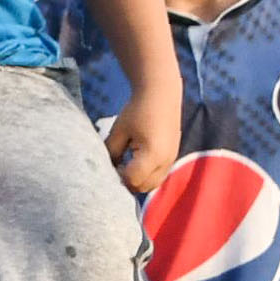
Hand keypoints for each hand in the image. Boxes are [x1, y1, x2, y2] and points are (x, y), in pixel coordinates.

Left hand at [106, 73, 182, 193]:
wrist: (160, 93)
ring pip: (152, 185)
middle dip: (128, 181)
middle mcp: (166, 161)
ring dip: (138, 180)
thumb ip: (111, 153)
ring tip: (127, 163)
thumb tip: (106, 169)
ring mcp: (171, 160)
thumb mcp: (118, 131)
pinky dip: (147, 175)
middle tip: (117, 166)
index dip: (118, 176)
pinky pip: (158, 176)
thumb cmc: (137, 110)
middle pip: (143, 187)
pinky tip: (136, 159)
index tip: (112, 164)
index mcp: (152, 155)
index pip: (132, 180)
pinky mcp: (172, 157)